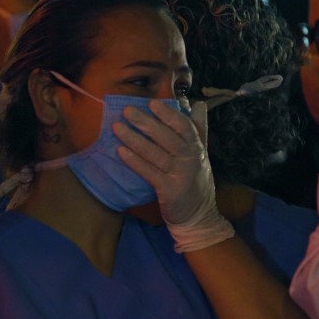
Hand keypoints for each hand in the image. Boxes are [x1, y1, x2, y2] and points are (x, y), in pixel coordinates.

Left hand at [114, 100, 232, 251]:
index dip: (168, 114)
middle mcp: (190, 159)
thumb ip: (199, 128)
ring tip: (117, 127)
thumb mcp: (201, 153)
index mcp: (197, 147)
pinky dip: (135, 161)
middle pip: (166, 137)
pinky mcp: (169, 190)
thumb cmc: (195, 181)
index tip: (151, 103)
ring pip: (155, 153)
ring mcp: (180, 175)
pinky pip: (149, 172)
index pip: (183, 126)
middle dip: (146, 123)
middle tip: (127, 110)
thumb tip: (197, 103)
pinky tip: (120, 151)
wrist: (199, 215)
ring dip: (134, 139)